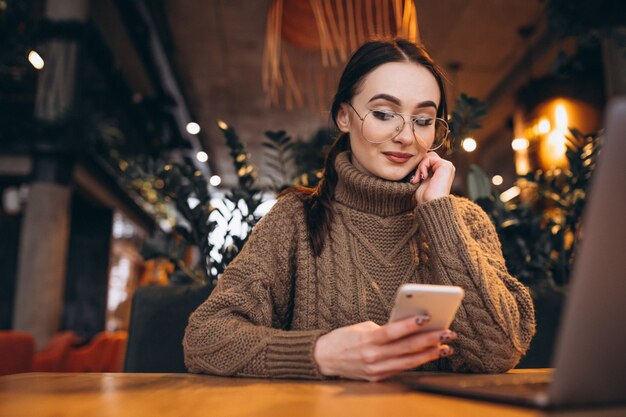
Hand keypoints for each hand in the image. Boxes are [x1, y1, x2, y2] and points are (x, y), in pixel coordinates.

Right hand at [313, 316, 455, 381]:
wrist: (324, 358)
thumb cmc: (344, 338)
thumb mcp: (362, 327)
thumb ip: (384, 329)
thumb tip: (407, 327)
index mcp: (366, 340)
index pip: (391, 332)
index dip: (409, 325)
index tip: (426, 317)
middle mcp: (372, 357)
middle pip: (405, 348)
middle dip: (429, 340)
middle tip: (447, 333)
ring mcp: (375, 370)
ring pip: (408, 362)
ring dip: (429, 355)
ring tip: (445, 347)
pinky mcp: (377, 378)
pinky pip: (401, 369)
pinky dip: (416, 362)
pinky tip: (429, 356)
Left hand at [409, 152, 455, 203]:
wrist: (430, 204)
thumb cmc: (425, 197)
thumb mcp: (422, 181)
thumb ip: (422, 170)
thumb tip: (415, 161)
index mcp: (442, 171)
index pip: (428, 160)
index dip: (419, 167)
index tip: (414, 180)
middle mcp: (447, 168)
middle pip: (429, 156)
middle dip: (419, 166)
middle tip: (415, 179)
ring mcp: (448, 166)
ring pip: (428, 157)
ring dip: (420, 167)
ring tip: (418, 179)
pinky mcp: (446, 165)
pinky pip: (429, 159)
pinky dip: (422, 167)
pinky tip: (423, 177)